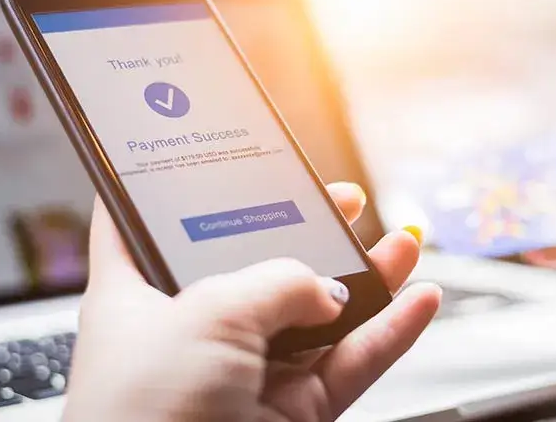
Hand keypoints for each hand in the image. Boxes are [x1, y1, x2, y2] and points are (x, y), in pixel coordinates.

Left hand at [64, 183, 440, 421]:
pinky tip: (420, 300)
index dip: (176, 188)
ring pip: (320, 317)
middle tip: (342, 200)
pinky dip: (392, 333)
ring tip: (404, 242)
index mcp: (136, 299)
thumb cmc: (144, 414)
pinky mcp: (294, 414)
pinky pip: (353, 363)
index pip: (144, 230)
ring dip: (368, 278)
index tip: (212, 159)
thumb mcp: (207, 311)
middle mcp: (192, 336)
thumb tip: (328, 289)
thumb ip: (278, 280)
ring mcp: (249, 377)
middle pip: (259, 269)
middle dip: (307, 232)